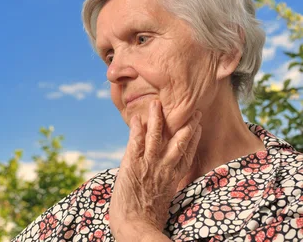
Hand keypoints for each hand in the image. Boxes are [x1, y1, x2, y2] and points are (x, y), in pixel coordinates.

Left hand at [108, 100, 201, 239]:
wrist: (136, 227)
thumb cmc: (147, 218)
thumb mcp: (163, 198)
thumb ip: (165, 183)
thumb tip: (165, 177)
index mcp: (173, 178)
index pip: (187, 153)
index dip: (193, 138)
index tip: (198, 125)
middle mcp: (164, 168)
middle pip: (179, 141)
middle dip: (186, 124)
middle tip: (192, 109)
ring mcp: (149, 164)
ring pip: (156, 135)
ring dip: (157, 118)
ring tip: (156, 102)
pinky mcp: (132, 164)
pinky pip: (135, 142)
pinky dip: (136, 129)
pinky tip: (136, 118)